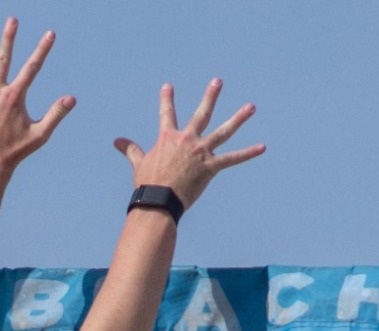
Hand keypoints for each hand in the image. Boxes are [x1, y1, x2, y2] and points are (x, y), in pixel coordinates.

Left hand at [0, 18, 73, 176]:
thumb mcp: (40, 134)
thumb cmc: (15, 151)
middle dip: (8, 38)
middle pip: (3, 59)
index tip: (50, 34)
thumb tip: (72, 98)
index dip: (42, 49)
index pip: (33, 67)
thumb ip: (56, 114)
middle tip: (12, 20)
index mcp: (15, 96)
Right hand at [114, 79, 263, 209]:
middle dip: (210, 96)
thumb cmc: (147, 184)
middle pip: (202, 113)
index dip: (167, 99)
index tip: (168, 86)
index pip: (166, 113)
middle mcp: (187, 140)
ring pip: (223, 131)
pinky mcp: (211, 167)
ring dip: (238, 118)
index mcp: (168, 137)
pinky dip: (248, 153)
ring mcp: (201, 152)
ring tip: (251, 107)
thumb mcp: (138, 163)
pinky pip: (233, 159)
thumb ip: (130, 149)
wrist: (159, 200)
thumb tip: (116, 140)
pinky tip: (262, 147)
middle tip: (218, 81)